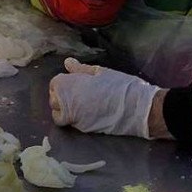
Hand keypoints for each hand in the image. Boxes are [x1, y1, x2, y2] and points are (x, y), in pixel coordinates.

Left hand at [49, 58, 163, 138]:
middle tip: (76, 92)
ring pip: (58, 114)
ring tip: (79, 104)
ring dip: (64, 109)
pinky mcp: (83, 129)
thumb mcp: (101, 72)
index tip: (73, 81)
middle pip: (53, 100)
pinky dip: (74, 118)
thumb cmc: (120, 85)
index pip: (54, 84)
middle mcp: (68, 103)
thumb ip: (81, 69)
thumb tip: (67, 63)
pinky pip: (71, 123)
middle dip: (61, 96)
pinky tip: (86, 112)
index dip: (63, 82)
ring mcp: (75, 118)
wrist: (137, 108)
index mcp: (71, 85)